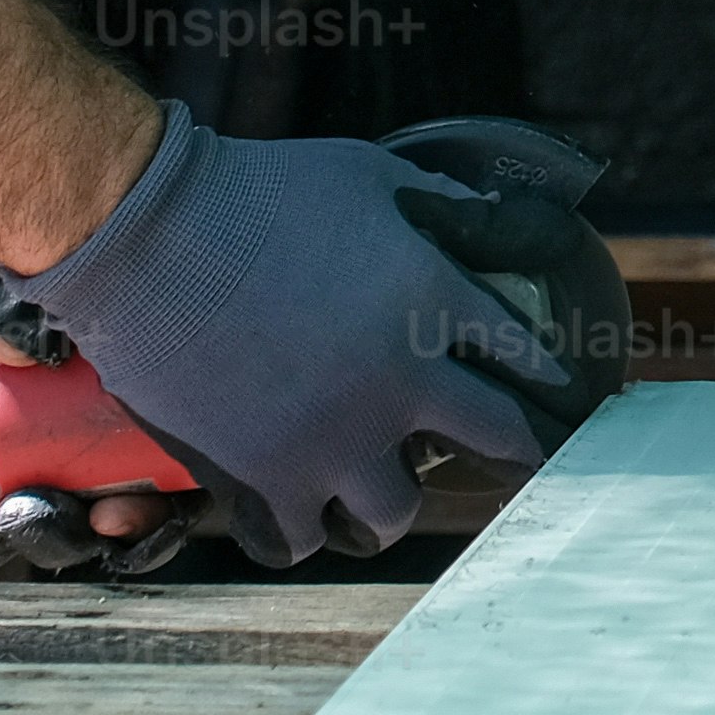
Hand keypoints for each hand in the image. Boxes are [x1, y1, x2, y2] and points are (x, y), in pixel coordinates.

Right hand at [6, 110, 618, 563]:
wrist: (149, 235)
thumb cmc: (260, 189)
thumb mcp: (370, 173)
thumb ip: (436, 203)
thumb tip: (486, 215)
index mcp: (432, 304)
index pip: (528, 360)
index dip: (551, 382)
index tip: (565, 401)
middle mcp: (396, 386)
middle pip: (497, 444)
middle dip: (517, 450)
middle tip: (520, 461)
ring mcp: (328, 443)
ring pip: (395, 514)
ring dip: (390, 499)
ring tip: (375, 487)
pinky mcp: (258, 479)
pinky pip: (299, 540)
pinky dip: (303, 529)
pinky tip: (303, 513)